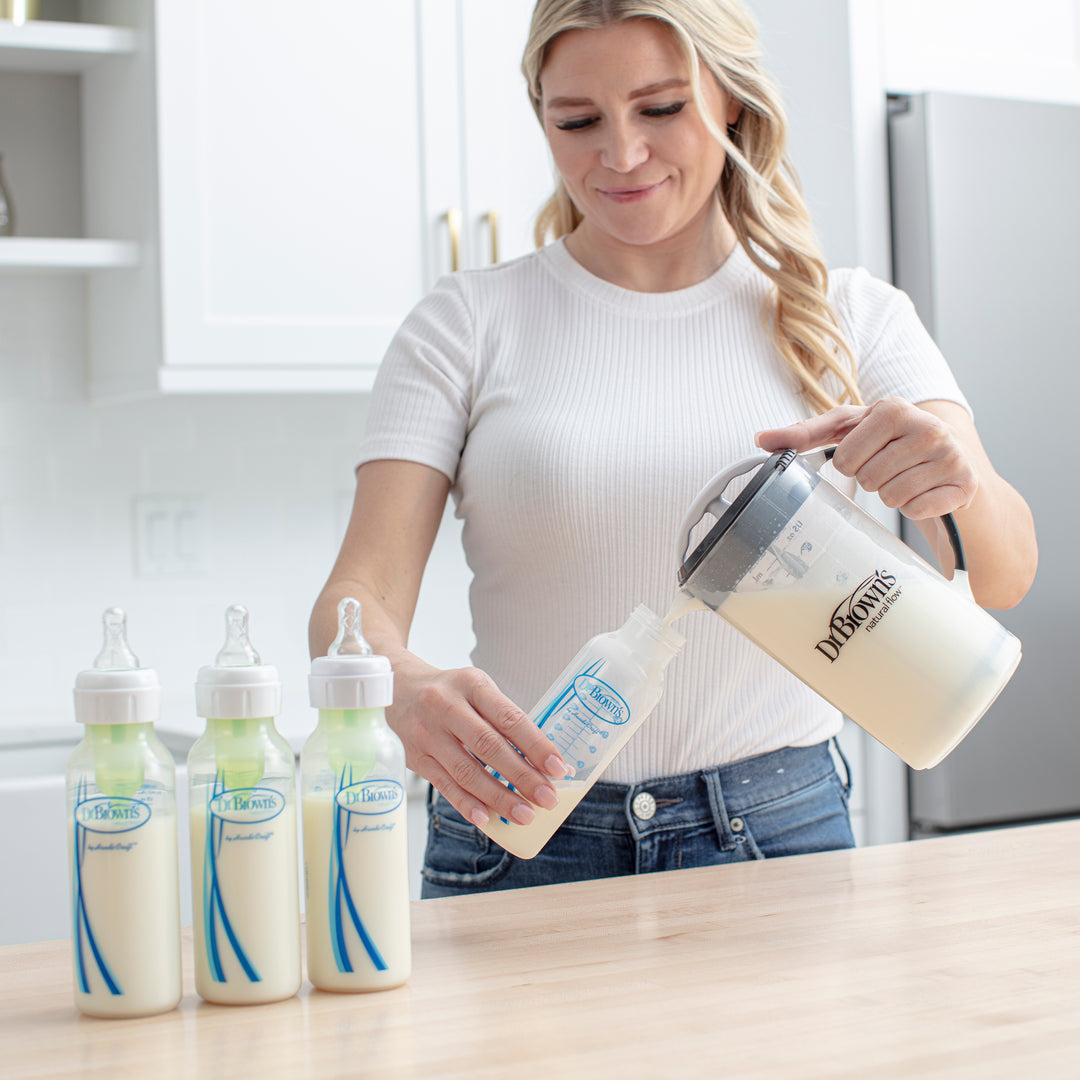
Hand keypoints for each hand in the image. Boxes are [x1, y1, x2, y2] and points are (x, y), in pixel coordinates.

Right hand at [387, 653, 570, 829]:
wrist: (397, 688)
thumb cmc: (450, 692)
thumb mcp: (477, 689)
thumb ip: (503, 720)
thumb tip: (540, 762)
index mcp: (471, 684)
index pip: (509, 717)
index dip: (536, 745)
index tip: (558, 768)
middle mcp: (446, 706)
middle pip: (489, 746)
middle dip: (522, 776)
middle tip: (547, 798)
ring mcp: (427, 733)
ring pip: (467, 771)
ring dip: (498, 797)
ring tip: (523, 814)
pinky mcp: (415, 757)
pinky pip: (444, 785)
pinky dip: (467, 804)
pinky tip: (486, 817)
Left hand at [755, 397, 978, 519]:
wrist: (953, 463)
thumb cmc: (893, 443)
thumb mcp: (850, 431)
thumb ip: (805, 434)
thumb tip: (762, 440)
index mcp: (893, 408)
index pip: (845, 458)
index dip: (850, 465)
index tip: (866, 455)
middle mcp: (926, 426)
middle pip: (869, 479)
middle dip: (873, 481)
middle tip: (890, 469)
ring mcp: (950, 454)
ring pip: (893, 497)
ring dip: (893, 496)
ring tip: (907, 479)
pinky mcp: (964, 484)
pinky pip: (918, 510)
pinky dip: (916, 508)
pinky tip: (925, 493)